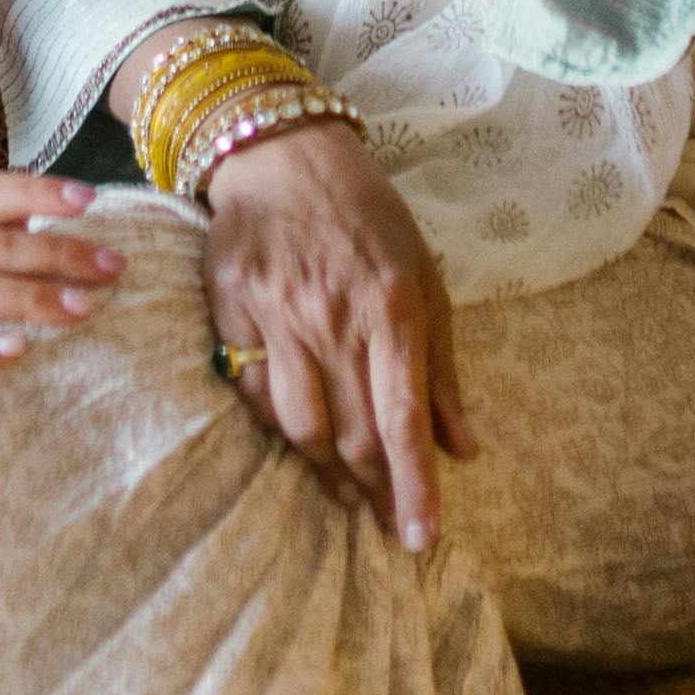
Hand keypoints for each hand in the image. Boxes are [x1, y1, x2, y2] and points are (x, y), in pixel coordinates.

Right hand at [199, 121, 468, 547]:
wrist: (285, 156)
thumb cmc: (370, 219)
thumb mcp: (425, 279)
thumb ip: (442, 369)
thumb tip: (462, 450)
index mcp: (393, 307)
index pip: (404, 418)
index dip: (414, 487)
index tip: (422, 537)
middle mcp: (335, 316)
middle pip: (353, 434)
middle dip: (374, 491)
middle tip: (386, 522)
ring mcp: (277, 315)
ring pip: (300, 426)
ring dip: (326, 473)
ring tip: (346, 492)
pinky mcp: (231, 312)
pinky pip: (255, 395)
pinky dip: (278, 429)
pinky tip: (299, 440)